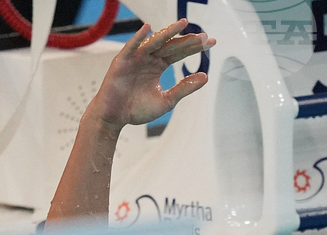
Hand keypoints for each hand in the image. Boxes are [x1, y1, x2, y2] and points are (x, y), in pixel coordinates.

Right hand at [89, 20, 215, 130]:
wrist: (115, 117)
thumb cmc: (137, 109)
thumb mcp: (167, 100)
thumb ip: (185, 88)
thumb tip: (205, 76)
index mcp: (159, 65)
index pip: (179, 52)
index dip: (195, 47)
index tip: (211, 42)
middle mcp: (149, 58)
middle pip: (171, 45)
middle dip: (187, 40)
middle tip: (203, 36)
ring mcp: (136, 58)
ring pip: (154, 42)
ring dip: (168, 32)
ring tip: (183, 24)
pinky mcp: (122, 61)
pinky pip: (131, 47)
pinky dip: (138, 38)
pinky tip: (148, 28)